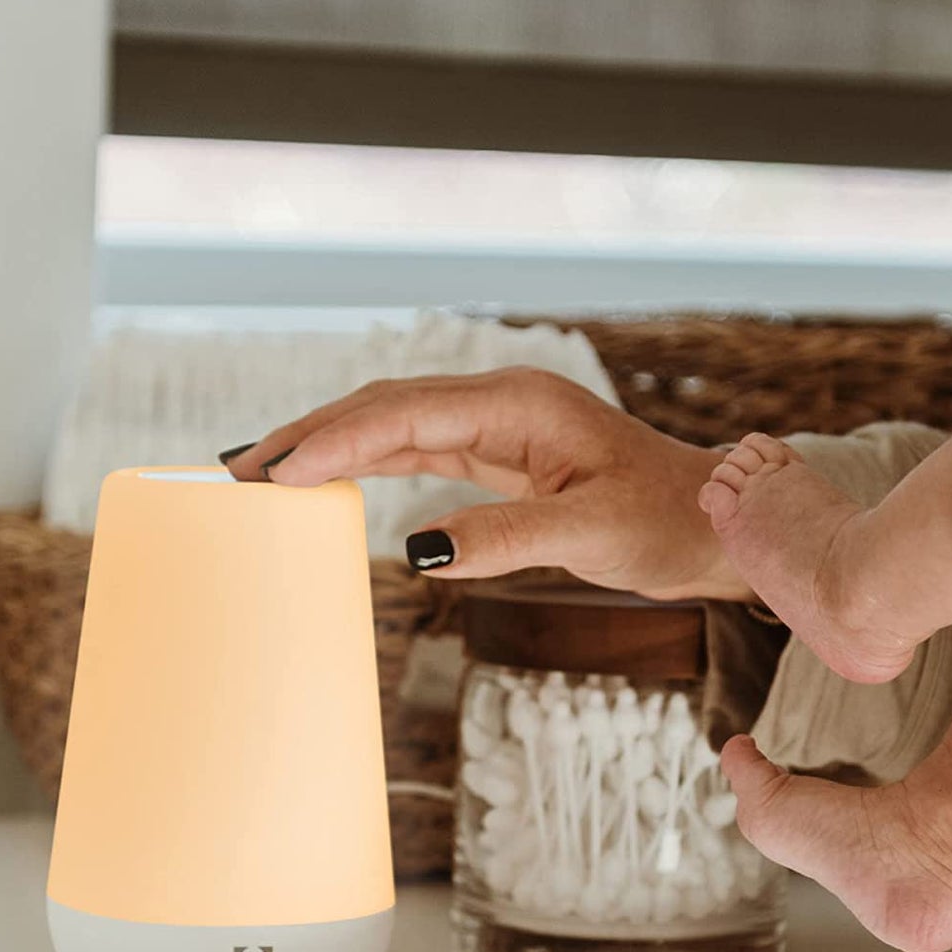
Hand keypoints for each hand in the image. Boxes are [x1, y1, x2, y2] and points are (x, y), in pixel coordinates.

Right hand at [220, 367, 750, 600]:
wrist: (710, 519)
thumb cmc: (663, 522)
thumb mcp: (590, 536)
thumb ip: (507, 539)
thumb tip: (420, 550)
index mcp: (520, 404)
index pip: (406, 413)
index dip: (335, 440)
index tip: (277, 471)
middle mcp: (501, 401)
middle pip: (385, 405)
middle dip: (312, 432)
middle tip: (242, 469)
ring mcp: (497, 421)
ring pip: (394, 421)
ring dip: (330, 442)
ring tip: (264, 470)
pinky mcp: (498, 449)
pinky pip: (417, 444)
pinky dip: (366, 457)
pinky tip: (328, 473)